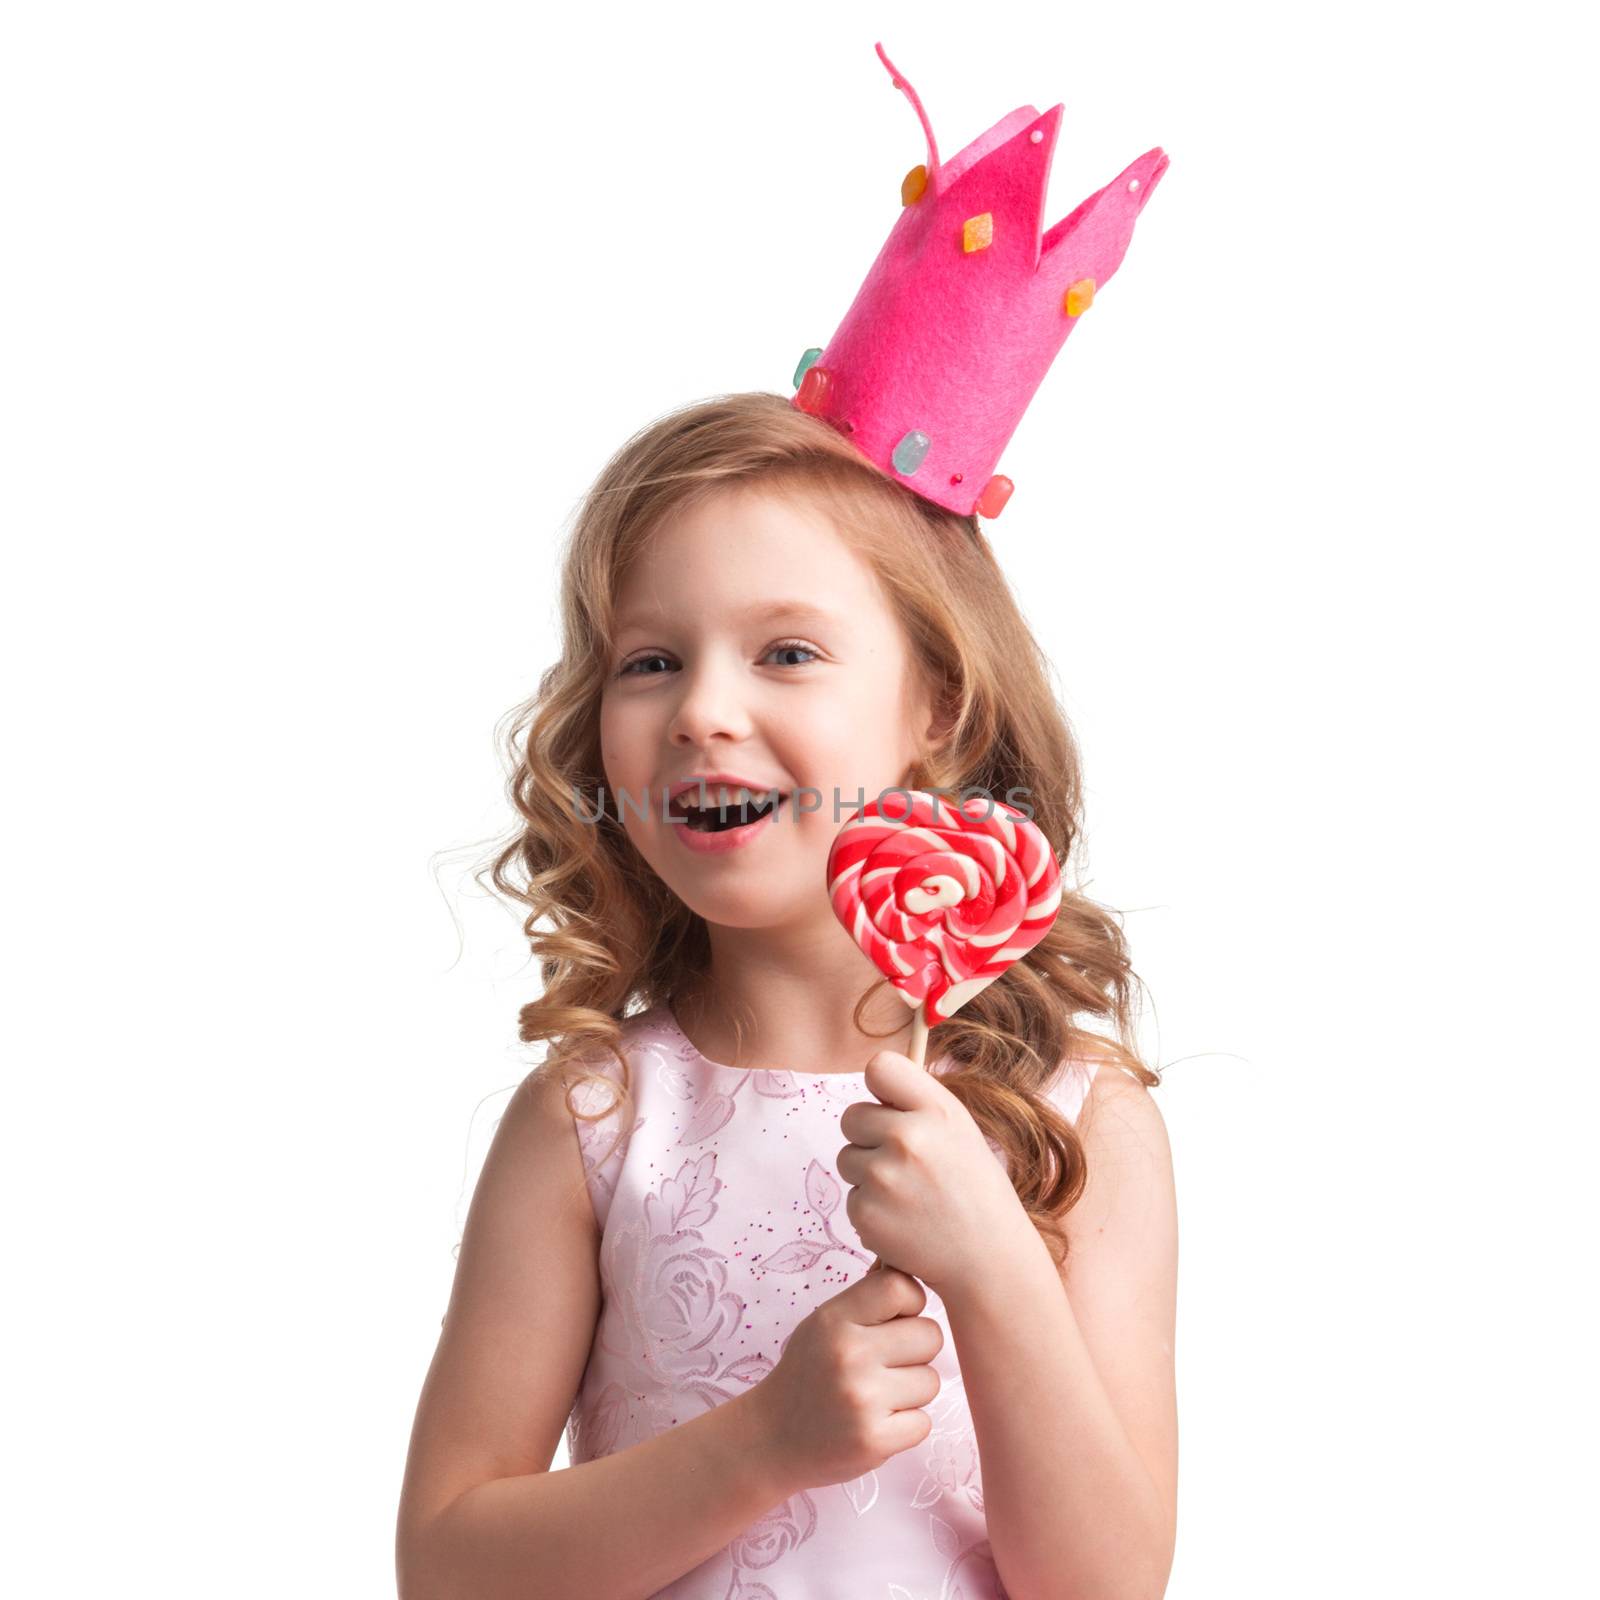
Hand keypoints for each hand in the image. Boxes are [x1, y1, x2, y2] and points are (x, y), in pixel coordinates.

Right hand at [748, 1265, 943, 1491]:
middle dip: (915, 1351)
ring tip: (876, 1396)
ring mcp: (862, 1400)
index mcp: (835, 1319)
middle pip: (930, 1335)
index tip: (893, 1321)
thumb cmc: (808, 1372)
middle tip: (884, 1364)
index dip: (909, 1304)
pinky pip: (924, 1422)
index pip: (901, 1287)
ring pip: (931, 1381)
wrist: (771, 1438)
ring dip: (911, 1391)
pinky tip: (876, 1423)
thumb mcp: (825, 1323)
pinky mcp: (874, 1440)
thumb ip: (867, 1297)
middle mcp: (849, 1354)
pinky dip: (906, 1426)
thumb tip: (906, 1260)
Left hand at [836, 1050, 1030, 1295]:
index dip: (881, 1088)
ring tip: (909, 1196)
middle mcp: (907, 1137)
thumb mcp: (960, 1131)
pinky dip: (870, 1211)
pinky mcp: (866, 1213)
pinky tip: (903, 1223)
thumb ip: (918, 1103)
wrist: (988, 1259)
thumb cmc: (974, 1190)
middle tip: (903, 1164)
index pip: (880, 1067)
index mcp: (935, 1110)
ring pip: (847, 1159)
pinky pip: (851, 1198)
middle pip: (852, 1117)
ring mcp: (883, 1176)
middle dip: (868, 1138)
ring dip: (868, 1176)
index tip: (891, 1108)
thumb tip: (875, 1077)